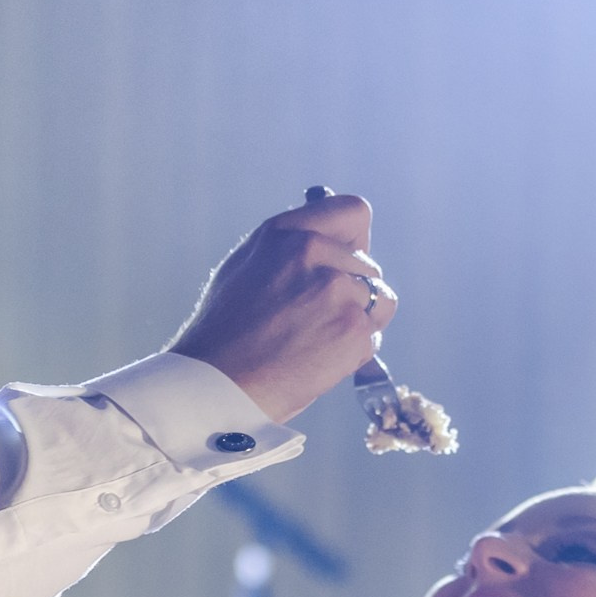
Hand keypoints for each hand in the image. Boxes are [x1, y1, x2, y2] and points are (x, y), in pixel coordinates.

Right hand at [169, 190, 395, 423]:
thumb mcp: (247, 265)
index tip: (347, 260)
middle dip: (353, 292)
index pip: (354, 213)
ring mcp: (338, 293)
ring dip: (360, 322)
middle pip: (370, 267)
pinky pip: (373, 337)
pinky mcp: (353, 331)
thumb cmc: (224, 331)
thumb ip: (291, 248)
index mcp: (288, 233)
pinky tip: (318, 360)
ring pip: (380, 301)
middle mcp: (315, 254)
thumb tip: (332, 239)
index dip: (356, 241)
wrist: (215, 383)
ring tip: (318, 339)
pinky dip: (353, 353)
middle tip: (314, 320)